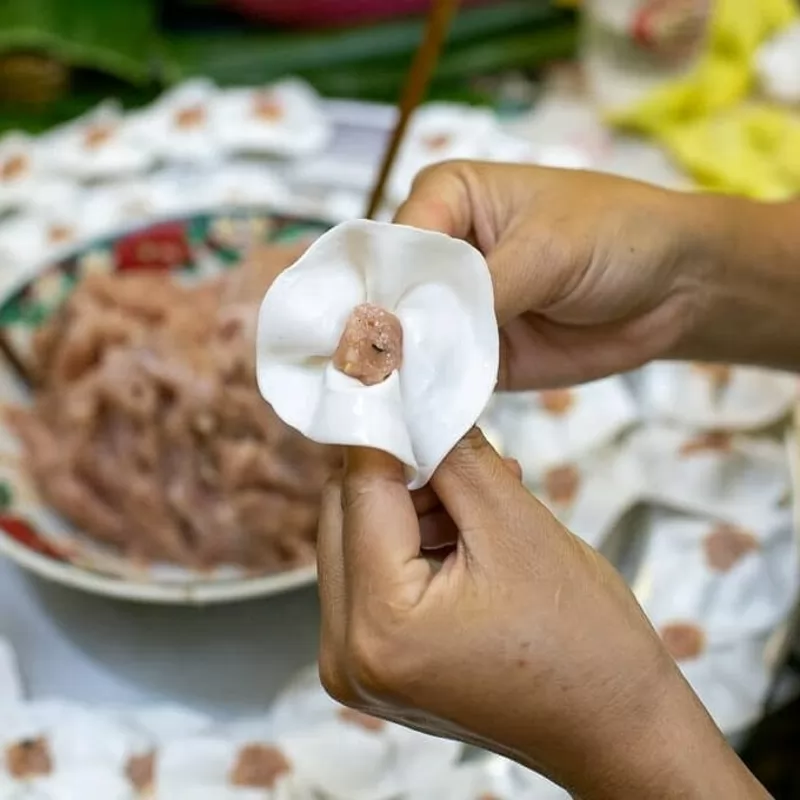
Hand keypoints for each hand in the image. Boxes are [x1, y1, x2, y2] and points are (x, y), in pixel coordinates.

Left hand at [317, 431, 766, 798]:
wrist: (615, 729)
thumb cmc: (586, 641)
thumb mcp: (518, 527)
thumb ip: (456, 455)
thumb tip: (414, 397)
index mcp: (381, 624)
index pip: (360, 488)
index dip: (385, 424)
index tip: (401, 376)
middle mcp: (349, 654)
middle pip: (344, 515)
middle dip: (400, 470)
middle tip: (458, 447)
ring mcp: (356, 666)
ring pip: (357, 540)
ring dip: (410, 505)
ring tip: (479, 499)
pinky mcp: (374, 665)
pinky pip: (372, 575)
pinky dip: (412, 541)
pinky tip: (465, 530)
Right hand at [394, 162, 719, 388]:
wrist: (675, 288)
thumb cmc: (617, 236)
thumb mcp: (548, 250)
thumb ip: (483, 290)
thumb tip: (416, 335)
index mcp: (445, 199)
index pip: (395, 244)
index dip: (384, 289)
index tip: (378, 335)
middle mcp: (440, 254)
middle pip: (392, 297)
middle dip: (384, 337)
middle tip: (368, 379)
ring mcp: (454, 309)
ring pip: (412, 343)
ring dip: (404, 373)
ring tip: (384, 406)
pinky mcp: (474, 356)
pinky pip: (443, 378)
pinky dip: (433, 397)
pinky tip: (416, 417)